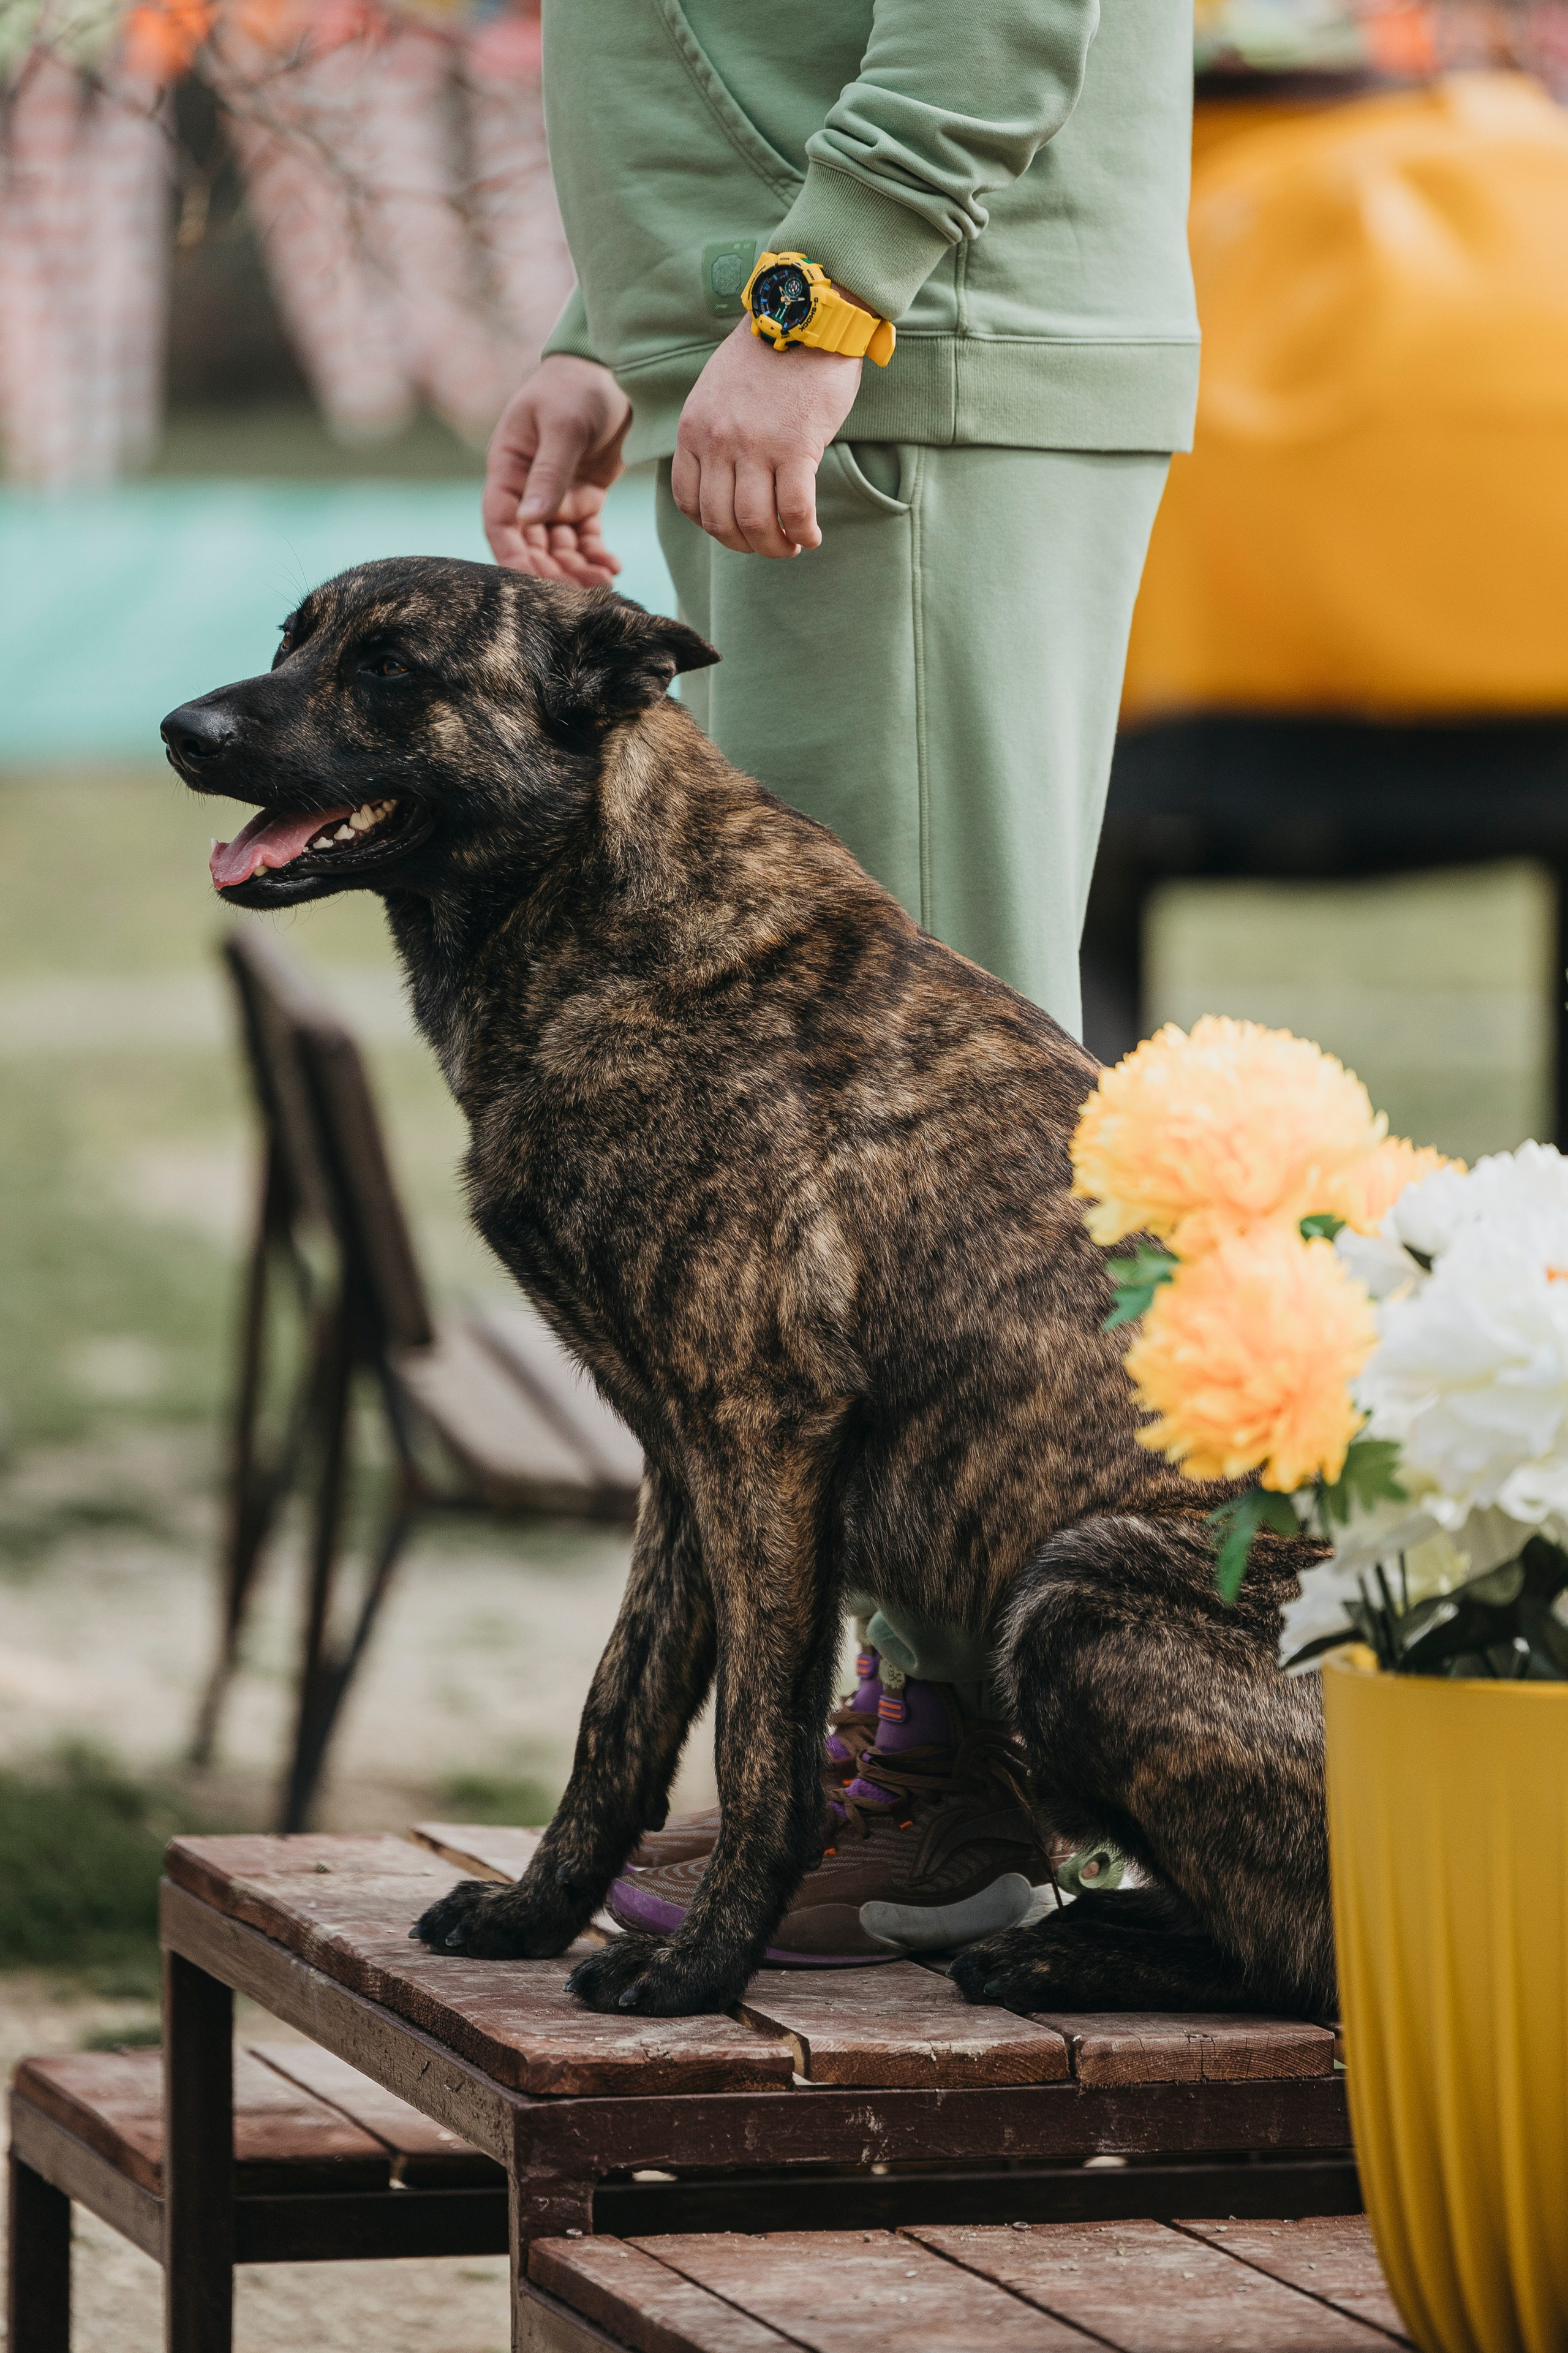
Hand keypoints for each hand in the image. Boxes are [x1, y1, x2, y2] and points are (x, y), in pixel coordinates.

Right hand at [483, 356, 632, 583]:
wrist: (612, 370)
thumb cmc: (577, 388)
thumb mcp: (563, 426)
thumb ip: (549, 473)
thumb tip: (528, 520)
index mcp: (508, 468)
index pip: (500, 522)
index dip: (512, 556)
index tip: (530, 584)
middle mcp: (527, 489)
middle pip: (531, 544)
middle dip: (551, 572)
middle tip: (579, 596)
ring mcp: (555, 497)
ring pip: (559, 547)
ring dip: (576, 570)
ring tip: (604, 585)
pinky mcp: (583, 499)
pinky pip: (585, 537)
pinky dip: (596, 555)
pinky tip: (613, 568)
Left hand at [673, 317, 861, 558]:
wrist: (805, 314)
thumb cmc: (768, 354)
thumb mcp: (718, 392)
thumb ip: (714, 433)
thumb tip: (727, 480)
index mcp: (693, 428)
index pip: (688, 501)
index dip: (712, 527)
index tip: (736, 530)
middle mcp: (718, 441)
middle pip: (720, 521)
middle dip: (744, 545)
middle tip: (769, 545)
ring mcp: (755, 445)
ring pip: (755, 523)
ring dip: (775, 547)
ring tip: (793, 545)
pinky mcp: (796, 446)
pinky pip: (794, 511)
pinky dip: (804, 532)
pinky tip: (812, 535)